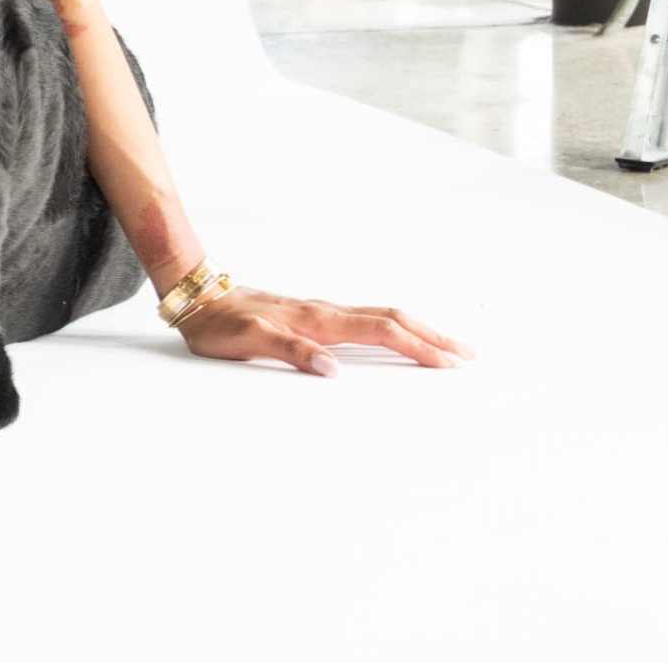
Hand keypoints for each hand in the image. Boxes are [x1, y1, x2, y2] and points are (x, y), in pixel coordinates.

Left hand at [175, 284, 469, 373]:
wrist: (199, 297)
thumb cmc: (220, 323)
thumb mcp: (249, 340)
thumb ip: (290, 352)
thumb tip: (332, 370)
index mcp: (318, 320)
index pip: (381, 331)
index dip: (417, 346)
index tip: (449, 363)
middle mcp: (326, 312)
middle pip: (392, 318)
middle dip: (431, 336)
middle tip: (468, 354)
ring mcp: (322, 311)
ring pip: (381, 316)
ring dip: (417, 330)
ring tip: (445, 346)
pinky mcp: (314, 315)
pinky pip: (364, 319)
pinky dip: (392, 327)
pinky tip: (397, 337)